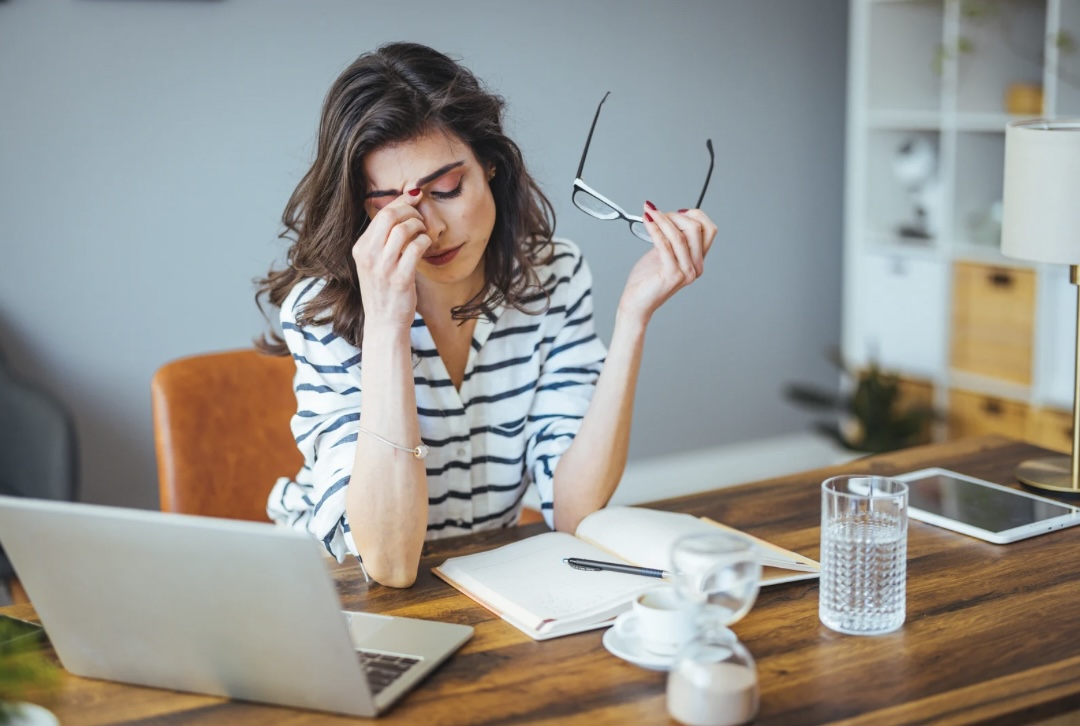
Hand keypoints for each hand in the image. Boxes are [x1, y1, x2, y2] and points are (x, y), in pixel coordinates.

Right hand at [352, 191, 432, 329]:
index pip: (380, 213)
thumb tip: (400, 211)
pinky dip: (424, 242)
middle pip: (390, 215)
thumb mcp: (373, 263)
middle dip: (410, 210)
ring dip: (419, 226)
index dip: (401, 201)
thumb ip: (382, 240)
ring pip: (404, 229)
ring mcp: (383, 267)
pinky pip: (416, 248)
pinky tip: (426, 246)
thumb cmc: (383, 291)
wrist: (384, 323)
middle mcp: (369, 255)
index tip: (414, 196)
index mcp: (360, 248)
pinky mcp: (400, 278)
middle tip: (420, 218)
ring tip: (423, 233)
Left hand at [618, 204, 717, 322]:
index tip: (675, 211)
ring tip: (649, 213)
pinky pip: (665, 245)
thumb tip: (673, 215)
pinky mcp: (672, 275)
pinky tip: (647, 222)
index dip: (694, 215)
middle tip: (656, 213)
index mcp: (697, 260)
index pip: (709, 229)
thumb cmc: (647, 280)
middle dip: (675, 215)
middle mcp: (695, 267)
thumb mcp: (663, 253)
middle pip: (696, 229)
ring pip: (680, 235)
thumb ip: (672, 238)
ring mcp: (686, 272)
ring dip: (662, 219)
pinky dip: (655, 230)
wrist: (636, 302)